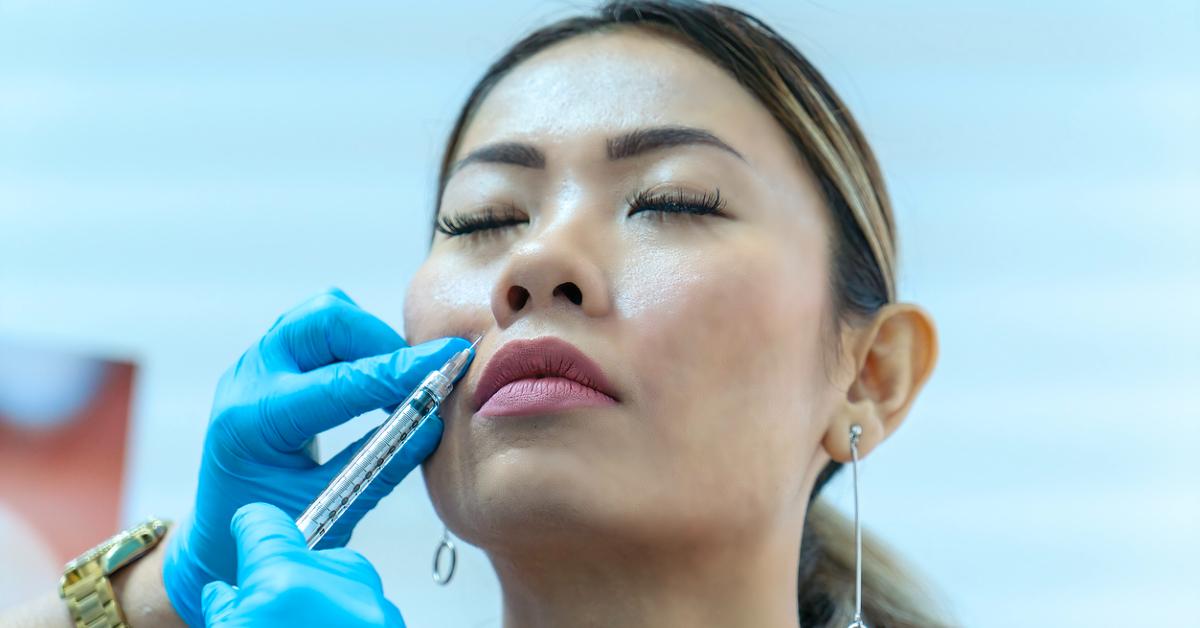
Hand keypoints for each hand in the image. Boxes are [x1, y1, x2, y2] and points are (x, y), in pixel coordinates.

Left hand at [163, 289, 466, 625]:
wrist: (224, 527)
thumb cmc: (276, 525)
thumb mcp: (332, 507)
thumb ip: (384, 465)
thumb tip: (433, 424)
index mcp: (254, 424)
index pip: (341, 383)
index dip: (401, 370)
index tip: (450, 361)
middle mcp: (249, 380)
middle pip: (326, 320)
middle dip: (383, 341)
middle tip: (421, 376)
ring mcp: (256, 363)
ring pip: (324, 312)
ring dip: (369, 337)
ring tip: (395, 381)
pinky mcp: (270, 357)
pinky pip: (319, 324)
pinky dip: (356, 340)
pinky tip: (373, 377)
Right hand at [202, 503, 404, 627]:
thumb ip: (226, 603)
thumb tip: (224, 589)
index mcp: (285, 585)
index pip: (264, 523)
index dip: (250, 526)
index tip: (247, 527)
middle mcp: (339, 587)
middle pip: (309, 554)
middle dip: (291, 575)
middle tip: (276, 609)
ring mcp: (375, 608)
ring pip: (344, 580)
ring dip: (326, 600)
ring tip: (306, 626)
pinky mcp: (396, 622)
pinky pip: (369, 605)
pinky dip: (351, 616)